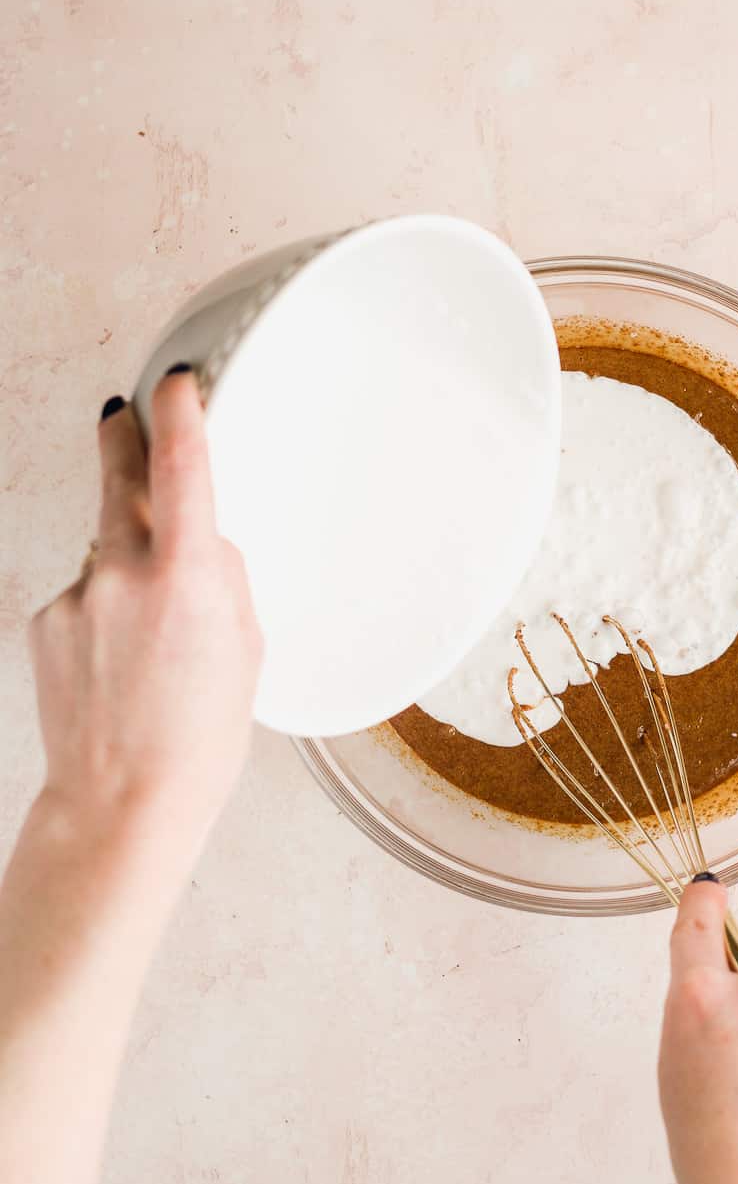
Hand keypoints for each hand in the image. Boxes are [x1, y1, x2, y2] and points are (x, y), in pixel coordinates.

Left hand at [29, 372, 262, 860]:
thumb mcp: (245, 648)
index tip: (176, 382)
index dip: (178, 410)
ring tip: (150, 634)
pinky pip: (83, 590)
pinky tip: (118, 659)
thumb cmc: (198, 739)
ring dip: (126, 562)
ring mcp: (77, 594)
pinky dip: (102, 609)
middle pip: (118, 478)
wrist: (122, 801)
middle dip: (123, 442)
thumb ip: (224, 579)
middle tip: (124, 416)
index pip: (180, 464)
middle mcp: (123, 573)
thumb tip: (202, 543)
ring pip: (105, 546)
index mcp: (188, 575)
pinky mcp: (45, 619)